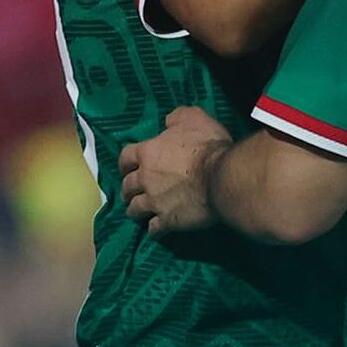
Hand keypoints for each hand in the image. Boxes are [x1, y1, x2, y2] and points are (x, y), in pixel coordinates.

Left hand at [119, 107, 232, 236]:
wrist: (221, 177)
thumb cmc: (207, 145)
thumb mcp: (194, 118)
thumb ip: (177, 118)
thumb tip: (168, 121)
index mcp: (148, 152)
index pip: (125, 157)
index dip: (125, 162)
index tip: (127, 167)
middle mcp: (145, 179)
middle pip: (127, 186)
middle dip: (128, 189)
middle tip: (132, 191)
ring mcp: (155, 202)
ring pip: (135, 209)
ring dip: (135, 210)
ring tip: (139, 212)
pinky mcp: (168, 220)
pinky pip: (154, 228)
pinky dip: (153, 229)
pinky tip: (156, 229)